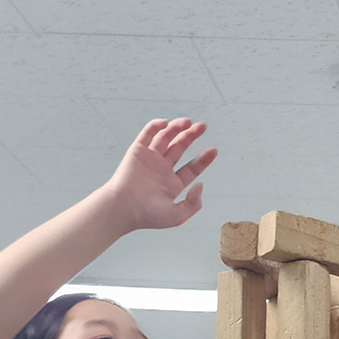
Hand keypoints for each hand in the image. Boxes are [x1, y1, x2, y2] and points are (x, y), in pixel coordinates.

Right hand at [102, 118, 216, 232]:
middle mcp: (162, 170)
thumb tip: (201, 184)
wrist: (124, 208)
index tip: (214, 150)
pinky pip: (147, 134)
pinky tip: (166, 122)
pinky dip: (156, 126)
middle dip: (191, 136)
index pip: (191, 169)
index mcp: (172, 185)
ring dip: (177, 128)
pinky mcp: (137, 151)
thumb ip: (193, 204)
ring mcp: (150, 159)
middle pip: (180, 148)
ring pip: (166, 138)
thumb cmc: (148, 216)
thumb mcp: (177, 216)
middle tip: (202, 127)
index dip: (203, 159)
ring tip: (188, 122)